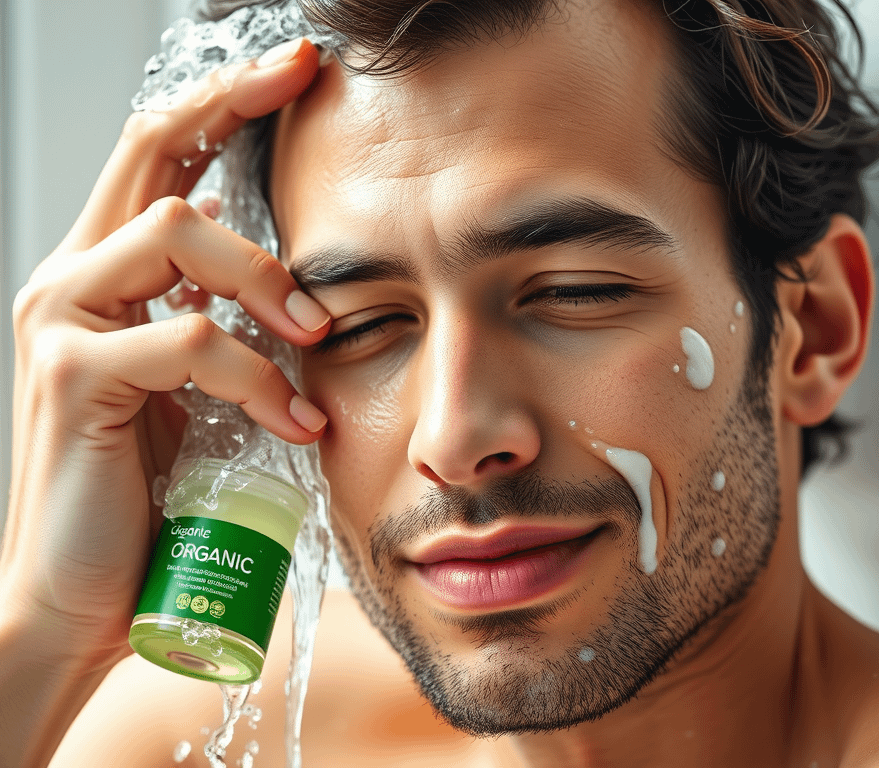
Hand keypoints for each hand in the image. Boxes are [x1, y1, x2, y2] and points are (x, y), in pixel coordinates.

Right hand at [2, 38, 327, 670]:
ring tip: (315, 340)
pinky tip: (294, 417)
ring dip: (268, 280)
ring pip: (178, 231)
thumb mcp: (187, 392)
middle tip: (307, 88)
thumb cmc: (150, 497)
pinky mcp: (73, 374)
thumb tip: (259, 271)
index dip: (221, 102)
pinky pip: (189, 338)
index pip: (157, 156)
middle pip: (152, 153)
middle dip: (234, 107)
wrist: (83, 595)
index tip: (296, 69)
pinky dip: (257, 374)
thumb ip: (207, 323)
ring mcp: (62, 320)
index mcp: (106, 278)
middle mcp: (72, 279)